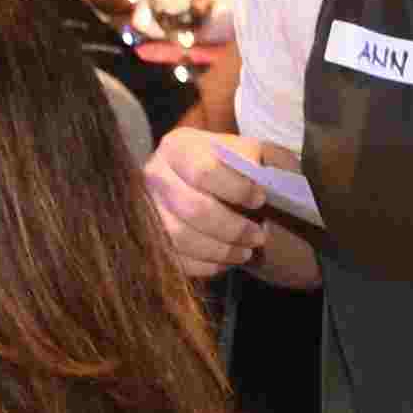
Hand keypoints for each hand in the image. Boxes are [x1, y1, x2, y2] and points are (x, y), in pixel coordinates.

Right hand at [141, 119, 287, 278]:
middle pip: (193, 208)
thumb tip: (264, 177)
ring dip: (221, 250)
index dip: (236, 190)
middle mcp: (156, 175)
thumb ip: (258, 159)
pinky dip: (206, 265)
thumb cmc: (233, 166)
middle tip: (259, 236)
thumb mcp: (249, 151)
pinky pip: (176, 258)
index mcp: (179, 147)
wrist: (207, 183)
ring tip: (247, 252)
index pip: (205, 170)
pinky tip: (227, 261)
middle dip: (233, 228)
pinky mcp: (151, 237)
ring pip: (182, 237)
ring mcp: (149, 208)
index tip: (260, 200)